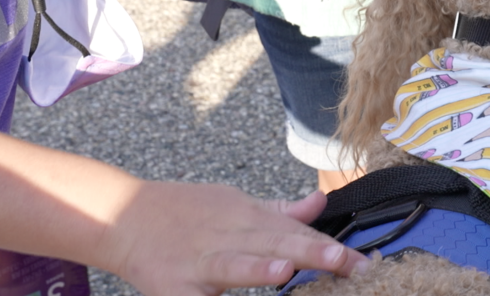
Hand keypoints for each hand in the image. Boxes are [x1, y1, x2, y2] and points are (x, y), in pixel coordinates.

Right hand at [103, 183, 368, 295]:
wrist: (125, 217)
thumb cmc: (189, 214)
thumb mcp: (238, 205)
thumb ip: (281, 212)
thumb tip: (320, 202)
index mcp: (250, 218)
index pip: (299, 233)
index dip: (332, 247)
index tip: (364, 262)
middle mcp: (230, 236)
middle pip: (276, 243)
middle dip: (313, 254)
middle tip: (346, 262)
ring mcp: (201, 262)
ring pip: (235, 264)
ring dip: (260, 268)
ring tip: (286, 270)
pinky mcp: (174, 287)